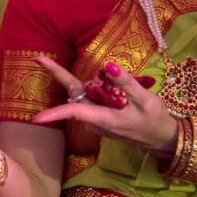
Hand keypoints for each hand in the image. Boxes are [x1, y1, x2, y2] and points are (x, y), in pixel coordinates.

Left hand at [32, 59, 178, 154]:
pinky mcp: (97, 117)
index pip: (75, 114)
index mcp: (105, 119)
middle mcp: (94, 121)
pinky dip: (96, 88)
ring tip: (118, 87)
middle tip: (40, 58)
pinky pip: (89, 98)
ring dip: (90, 82)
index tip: (37, 118)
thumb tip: (107, 65)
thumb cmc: (154, 119)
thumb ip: (126, 82)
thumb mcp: (146, 99)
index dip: (55, 113)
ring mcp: (94, 120)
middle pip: (73, 94)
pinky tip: (118, 93)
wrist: (159, 137)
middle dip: (59, 74)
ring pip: (82, 95)